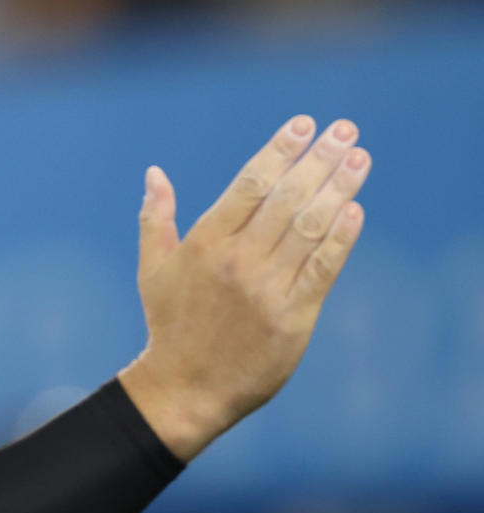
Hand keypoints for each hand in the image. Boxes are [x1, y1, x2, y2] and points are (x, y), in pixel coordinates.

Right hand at [118, 116, 369, 461]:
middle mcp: (237, 260)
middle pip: (286, 197)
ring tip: (360, 159)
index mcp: (205, 243)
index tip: (302, 124)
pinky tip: (355, 212)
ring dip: (338, 189)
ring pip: (309, 227)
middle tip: (345, 130)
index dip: (278, 150)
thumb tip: (155, 173)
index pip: (249, 184)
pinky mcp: (292, 318)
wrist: (185, 387)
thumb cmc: (169, 324)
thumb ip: (156, 217)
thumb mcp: (152, 268)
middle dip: (319, 159)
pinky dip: (341, 240)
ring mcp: (267, 289)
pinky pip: (322, 270)